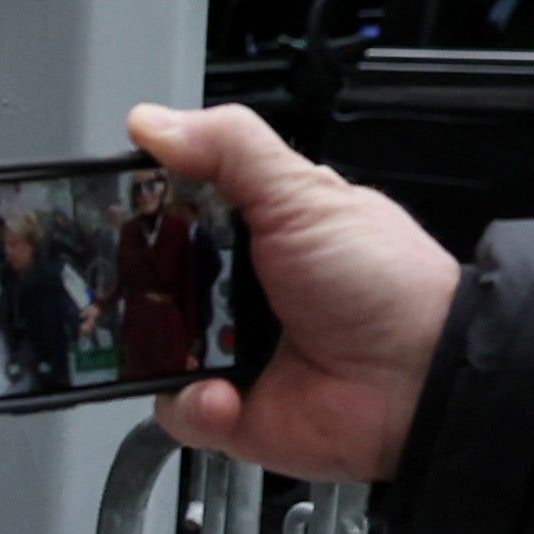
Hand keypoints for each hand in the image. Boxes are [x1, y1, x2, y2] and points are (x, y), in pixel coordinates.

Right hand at [129, 101, 458, 484]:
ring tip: (192, 348)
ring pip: (149, 350)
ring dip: (159, 352)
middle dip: (134, 288)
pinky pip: (176, 409)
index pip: (173, 214)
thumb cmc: (383, 283)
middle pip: (149, 284)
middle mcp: (235, 293)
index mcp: (252, 233)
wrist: (418, 378)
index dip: (141, 212)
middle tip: (135, 286)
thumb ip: (230, 149)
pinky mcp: (227, 410)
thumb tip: (152, 123)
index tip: (115, 209)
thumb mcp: (305, 195)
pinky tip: (225, 392)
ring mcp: (228, 352)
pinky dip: (194, 404)